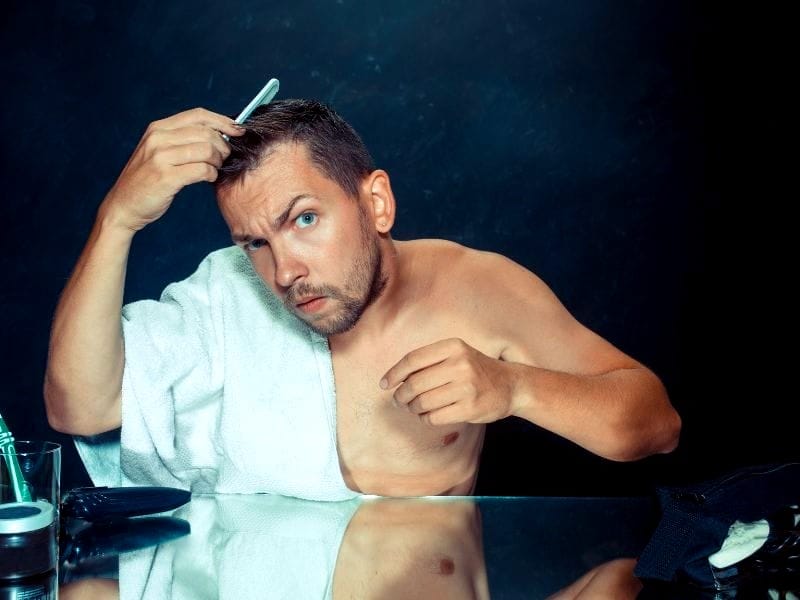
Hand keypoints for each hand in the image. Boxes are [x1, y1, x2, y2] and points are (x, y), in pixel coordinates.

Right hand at [101, 108, 244, 230]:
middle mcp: (158, 138)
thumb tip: (219, 134)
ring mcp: (160, 157)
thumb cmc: (147, 180)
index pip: (198, 115)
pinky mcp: (166, 177)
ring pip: (207, 150)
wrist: (123, 205)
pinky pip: (202, 170)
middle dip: (223, 146)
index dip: (222, 121)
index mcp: (158, 128)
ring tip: (214, 169)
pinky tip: (208, 178)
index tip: (238, 130)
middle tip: (224, 158)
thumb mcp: (159, 151)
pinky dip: (211, 174)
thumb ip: (182, 140)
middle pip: (206, 133)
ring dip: (218, 161)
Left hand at [380, 338, 518, 425]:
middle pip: (414, 383)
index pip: (413, 359)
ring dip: (413, 408)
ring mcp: (466, 387)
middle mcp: (460, 364)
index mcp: (453, 346)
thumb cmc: (475, 370)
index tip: (385, 384)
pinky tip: (430, 415)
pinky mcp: (470, 408)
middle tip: (399, 400)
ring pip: (422, 402)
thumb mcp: (456, 355)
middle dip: (401, 395)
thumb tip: (394, 379)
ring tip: (416, 407)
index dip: (394, 373)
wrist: (511, 386)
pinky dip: (426, 418)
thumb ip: (429, 362)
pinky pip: (434, 417)